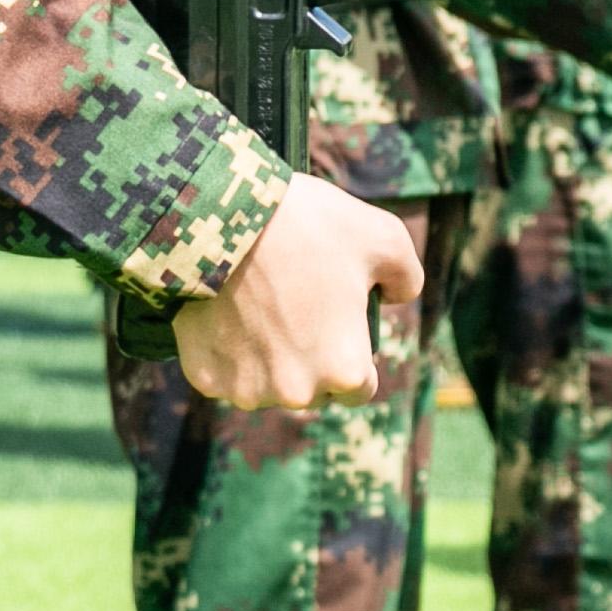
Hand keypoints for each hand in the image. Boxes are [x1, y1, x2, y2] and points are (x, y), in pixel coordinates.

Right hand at [171, 174, 422, 408]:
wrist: (221, 216)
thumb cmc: (309, 225)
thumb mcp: (384, 236)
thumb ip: (406, 276)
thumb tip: (396, 298)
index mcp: (345, 370)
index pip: (360, 388)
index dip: (352, 354)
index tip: (337, 325)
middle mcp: (297, 394)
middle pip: (311, 389)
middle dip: (309, 357)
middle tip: (296, 306)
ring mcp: (246, 390)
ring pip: (266, 385)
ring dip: (267, 358)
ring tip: (260, 304)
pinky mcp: (205, 377)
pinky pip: (224, 373)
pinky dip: (227, 350)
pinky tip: (227, 311)